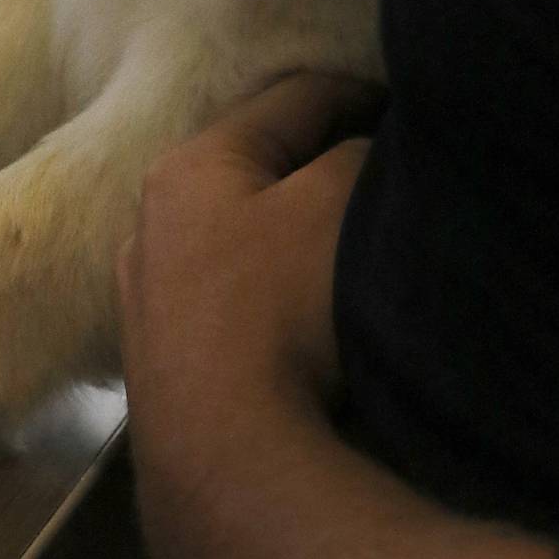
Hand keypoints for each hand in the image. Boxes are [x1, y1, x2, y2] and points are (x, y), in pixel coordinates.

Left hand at [117, 75, 379, 558]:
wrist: (225, 464)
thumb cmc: (280, 310)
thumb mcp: (337, 203)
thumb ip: (355, 154)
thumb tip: (362, 148)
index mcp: (190, 164)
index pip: (291, 99)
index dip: (360, 94)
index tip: (411, 109)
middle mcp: (149, 220)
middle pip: (256, 168)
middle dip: (319, 166)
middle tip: (387, 176)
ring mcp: (148, 299)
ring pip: (238, 238)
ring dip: (290, 236)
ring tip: (352, 247)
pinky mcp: (163, 367)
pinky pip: (231, 302)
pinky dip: (271, 296)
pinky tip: (308, 319)